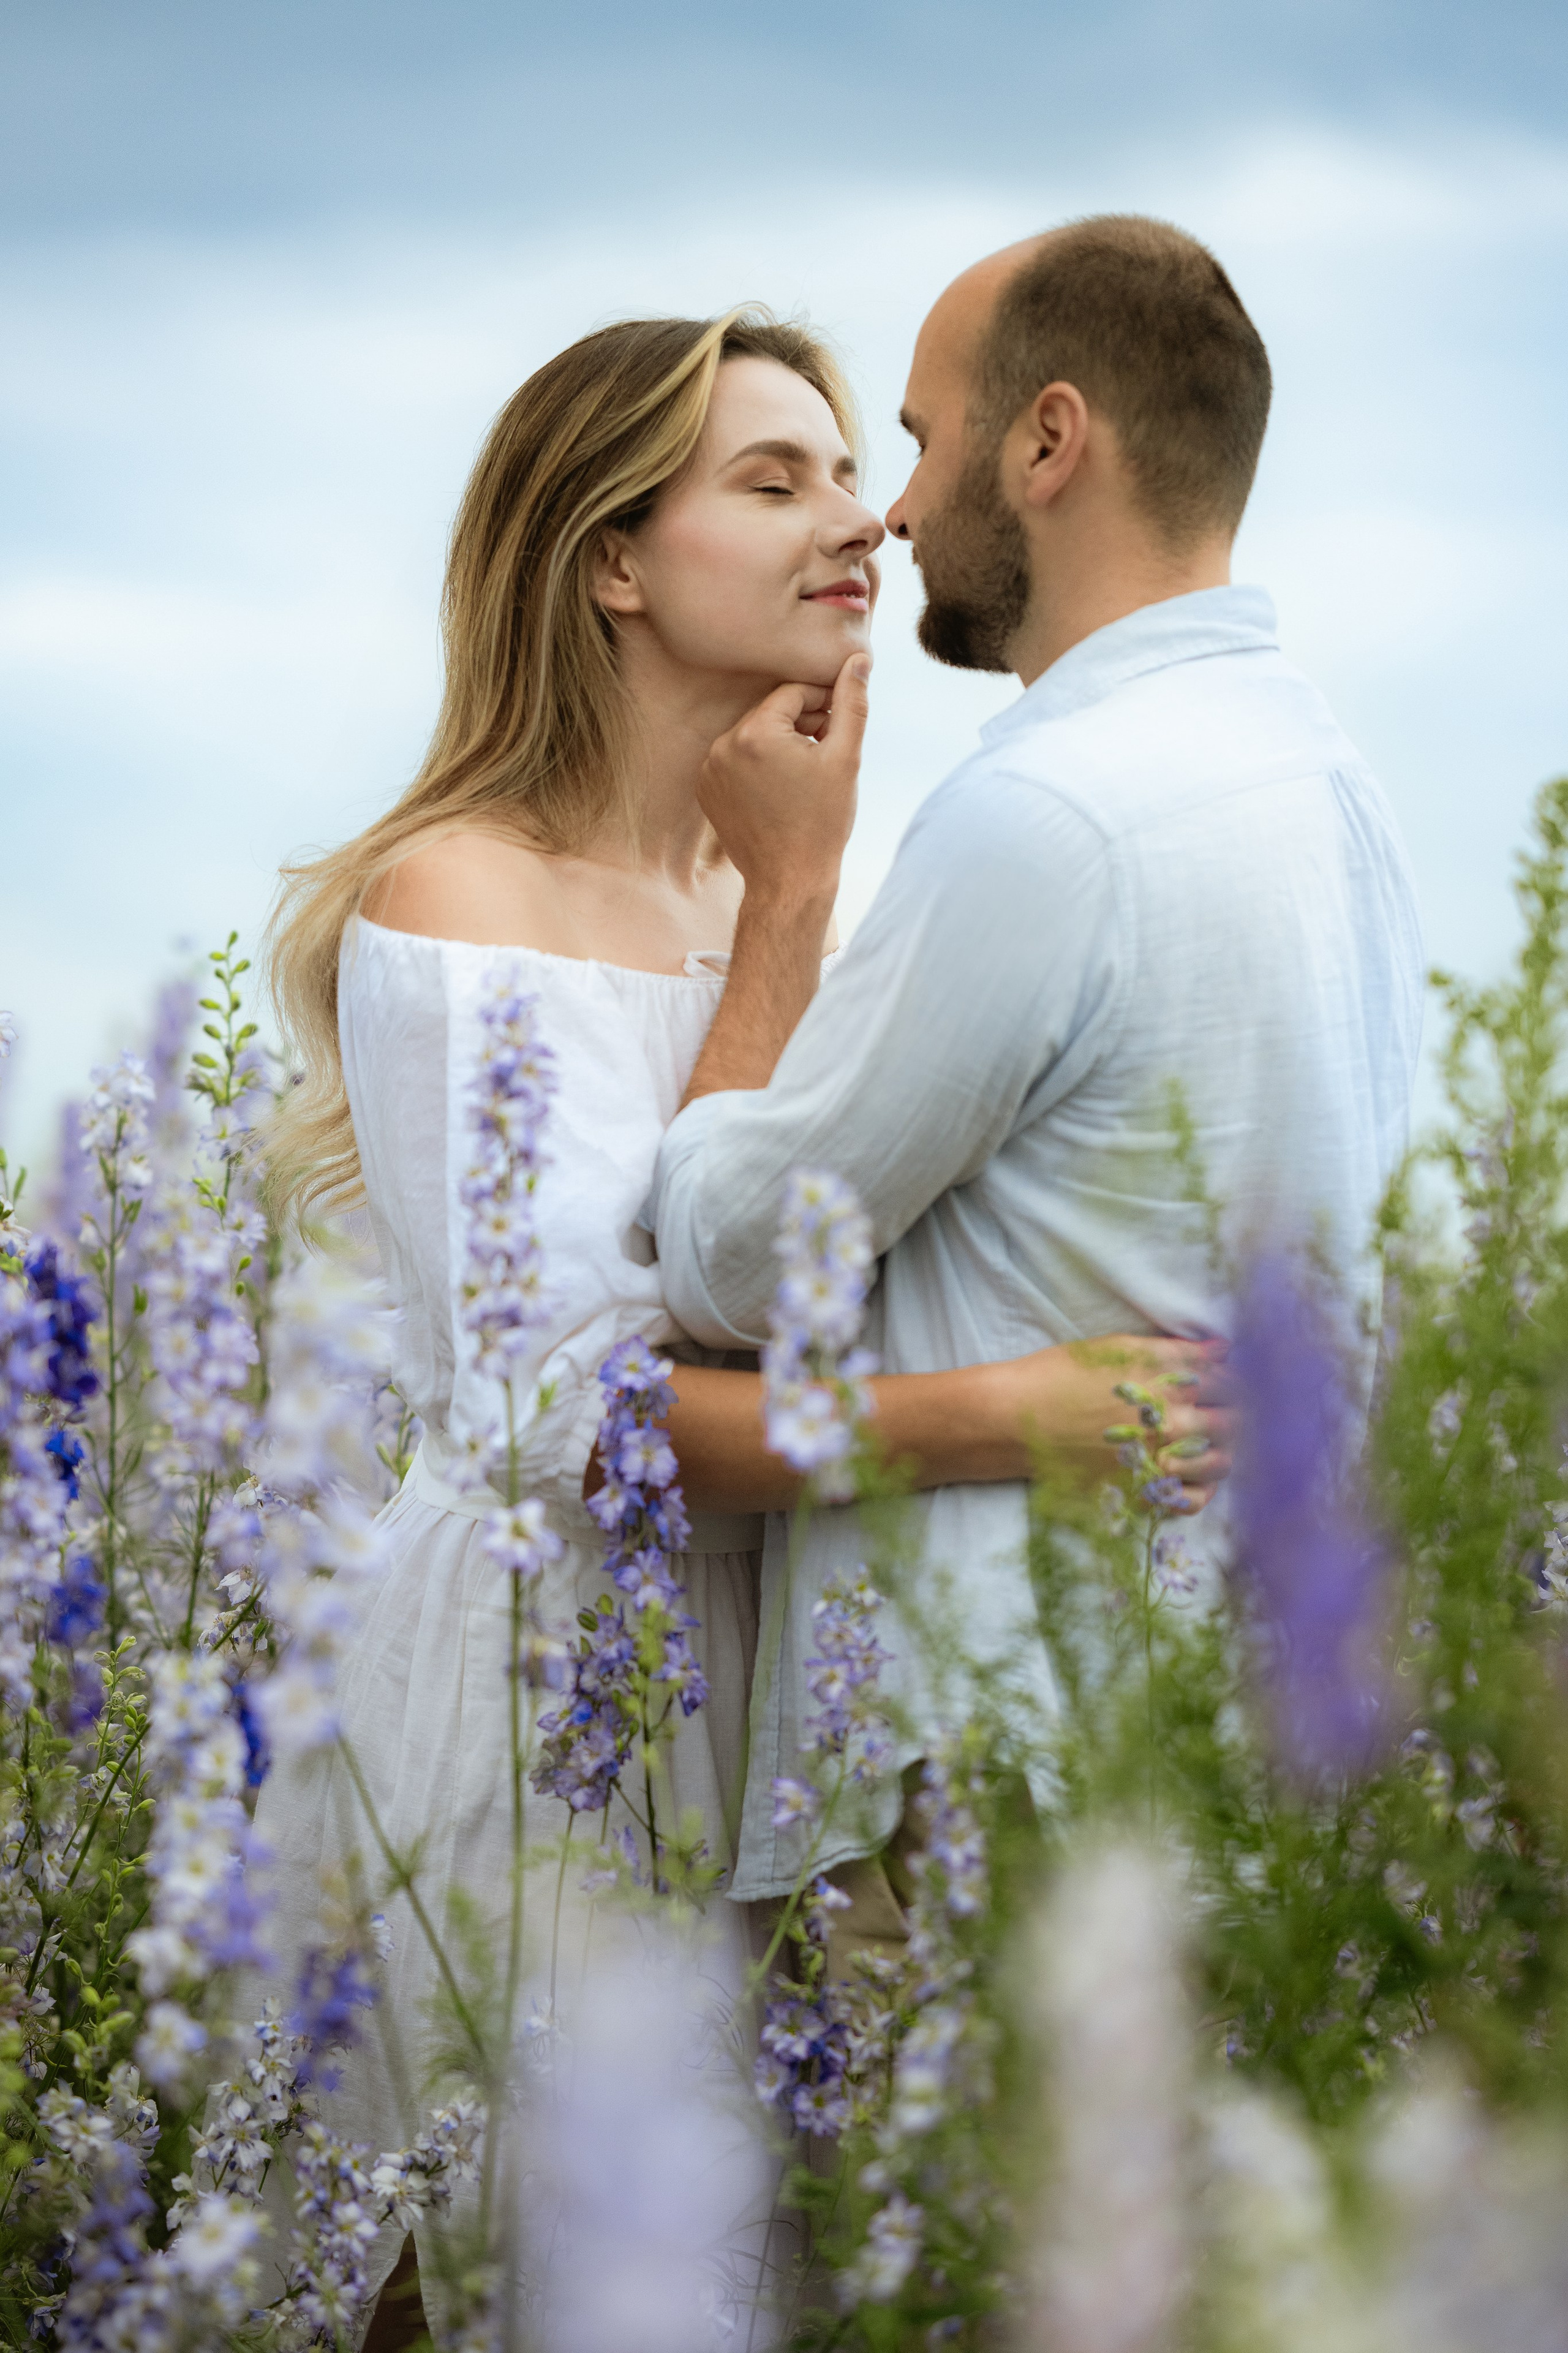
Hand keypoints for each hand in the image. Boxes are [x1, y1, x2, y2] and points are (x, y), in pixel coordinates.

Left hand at [697, 651, 870, 907]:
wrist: (789, 881)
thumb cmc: (822, 823)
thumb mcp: (846, 758)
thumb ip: (851, 703)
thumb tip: (857, 659)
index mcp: (755, 733)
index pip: (793, 692)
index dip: (822, 703)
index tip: (839, 724)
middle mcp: (723, 745)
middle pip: (770, 712)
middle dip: (801, 723)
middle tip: (826, 751)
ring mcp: (709, 769)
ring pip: (753, 735)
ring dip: (780, 743)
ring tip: (805, 774)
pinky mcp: (706, 789)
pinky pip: (736, 760)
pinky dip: (758, 765)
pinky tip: (780, 789)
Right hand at [997, 1335, 1235, 1511]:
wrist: (1015, 1419)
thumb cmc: (1060, 1374)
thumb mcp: (1116, 1348)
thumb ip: (1174, 1351)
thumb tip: (1223, 1349)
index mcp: (1170, 1383)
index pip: (1229, 1381)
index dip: (1235, 1378)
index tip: (1228, 1379)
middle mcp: (1173, 1424)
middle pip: (1234, 1421)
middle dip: (1238, 1413)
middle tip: (1227, 1409)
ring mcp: (1160, 1462)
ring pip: (1222, 1462)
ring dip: (1225, 1449)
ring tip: (1211, 1440)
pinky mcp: (1142, 1491)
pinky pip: (1193, 1501)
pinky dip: (1203, 1490)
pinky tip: (1195, 1475)